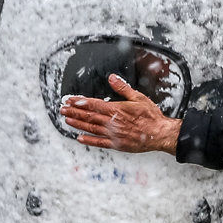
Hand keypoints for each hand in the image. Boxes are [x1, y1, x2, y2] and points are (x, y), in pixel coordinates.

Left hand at [59, 74, 181, 153]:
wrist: (159, 134)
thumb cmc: (151, 116)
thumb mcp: (138, 97)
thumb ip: (122, 88)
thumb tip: (111, 78)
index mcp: (116, 109)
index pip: (93, 104)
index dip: (79, 102)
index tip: (69, 100)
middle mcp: (112, 122)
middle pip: (88, 116)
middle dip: (73, 112)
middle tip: (62, 109)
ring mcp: (113, 134)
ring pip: (91, 128)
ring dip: (77, 124)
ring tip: (67, 120)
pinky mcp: (116, 144)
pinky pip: (99, 143)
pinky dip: (88, 140)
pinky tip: (80, 138)